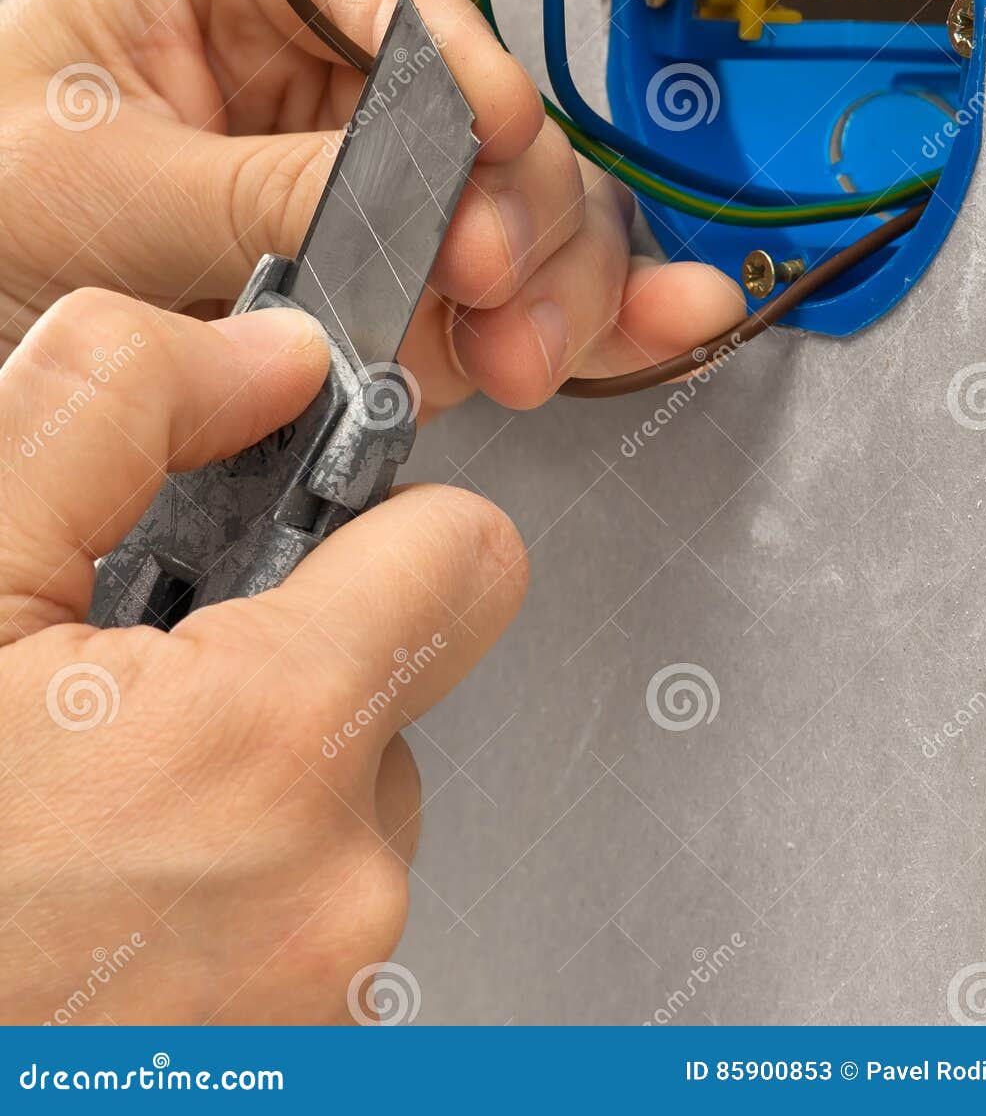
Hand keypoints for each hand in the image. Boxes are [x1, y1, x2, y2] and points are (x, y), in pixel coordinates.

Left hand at [0, 0, 743, 410]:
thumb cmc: (0, 176)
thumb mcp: (100, 178)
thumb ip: (254, 190)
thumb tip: (393, 203)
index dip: (452, 47)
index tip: (493, 124)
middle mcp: (328, 23)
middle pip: (475, 85)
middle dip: (503, 193)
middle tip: (489, 274)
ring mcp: (383, 133)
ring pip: (519, 185)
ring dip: (543, 274)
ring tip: (522, 346)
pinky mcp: (410, 232)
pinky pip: (511, 263)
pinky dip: (566, 306)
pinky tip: (635, 322)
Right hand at [0, 289, 526, 1022]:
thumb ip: (111, 412)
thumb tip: (263, 356)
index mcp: (265, 749)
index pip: (467, 557)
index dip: (384, 513)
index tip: (308, 523)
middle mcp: (329, 898)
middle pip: (392, 686)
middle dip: (282, 660)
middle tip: (133, 692)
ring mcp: (314, 1007)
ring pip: (347, 806)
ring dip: (247, 786)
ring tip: (103, 808)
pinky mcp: (290, 1063)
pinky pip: (309, 913)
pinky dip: (232, 885)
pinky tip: (109, 889)